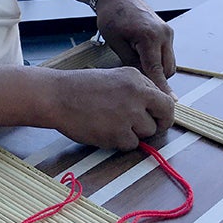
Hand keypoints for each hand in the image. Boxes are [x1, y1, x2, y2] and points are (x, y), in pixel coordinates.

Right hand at [50, 66, 174, 150]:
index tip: (158, 119)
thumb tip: (156, 106)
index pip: (165, 100)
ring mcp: (128, 115)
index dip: (163, 113)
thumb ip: (137, 89)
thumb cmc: (81, 88)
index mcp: (136, 79)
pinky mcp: (117, 134)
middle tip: (144, 129)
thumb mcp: (114, 77)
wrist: (57, 96)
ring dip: (134, 134)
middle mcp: (136, 95)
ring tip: (113, 125)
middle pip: (163, 118)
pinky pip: (130, 145)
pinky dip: (120, 142)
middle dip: (157, 126)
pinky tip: (104, 131)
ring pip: (147, 133)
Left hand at [94, 0, 175, 95]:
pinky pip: (167, 55)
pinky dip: (158, 62)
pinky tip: (142, 59)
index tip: (167, 104)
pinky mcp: (167, 33)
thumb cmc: (111, 17)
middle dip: (155, 80)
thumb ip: (131, 63)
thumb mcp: (116, 43)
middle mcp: (164, 34)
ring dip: (157, 71)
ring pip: (169, 64)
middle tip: (136, 83)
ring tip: (136, 67)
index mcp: (149, 36)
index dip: (161, 89)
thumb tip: (143, 83)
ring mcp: (168, 33)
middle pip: (167, 70)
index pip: (156, 70)